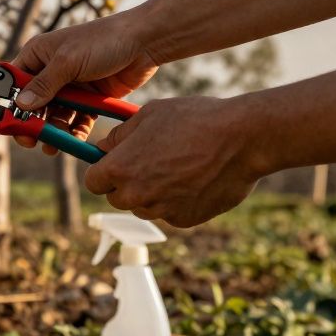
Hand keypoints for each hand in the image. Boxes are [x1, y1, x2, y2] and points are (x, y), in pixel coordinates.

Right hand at [7, 12, 159, 152]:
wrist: (144, 42)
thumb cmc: (104, 40)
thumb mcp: (68, 61)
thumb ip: (45, 84)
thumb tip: (21, 104)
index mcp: (38, 55)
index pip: (11, 82)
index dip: (1, 103)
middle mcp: (50, 71)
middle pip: (30, 103)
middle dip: (28, 123)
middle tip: (28, 140)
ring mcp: (70, 86)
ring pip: (52, 115)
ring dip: (50, 131)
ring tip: (51, 146)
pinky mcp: (88, 99)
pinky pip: (76, 120)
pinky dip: (73, 131)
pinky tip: (73, 140)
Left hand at [84, 96, 265, 227]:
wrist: (242, 139)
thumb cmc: (194, 120)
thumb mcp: (149, 115)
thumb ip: (119, 136)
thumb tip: (102, 147)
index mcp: (120, 169)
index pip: (93, 182)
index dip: (103, 172)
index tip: (114, 163)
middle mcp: (136, 195)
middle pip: (117, 198)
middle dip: (126, 183)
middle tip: (149, 162)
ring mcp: (160, 210)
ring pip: (143, 207)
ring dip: (151, 193)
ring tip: (176, 167)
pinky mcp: (184, 220)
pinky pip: (169, 213)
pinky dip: (176, 201)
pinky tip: (194, 179)